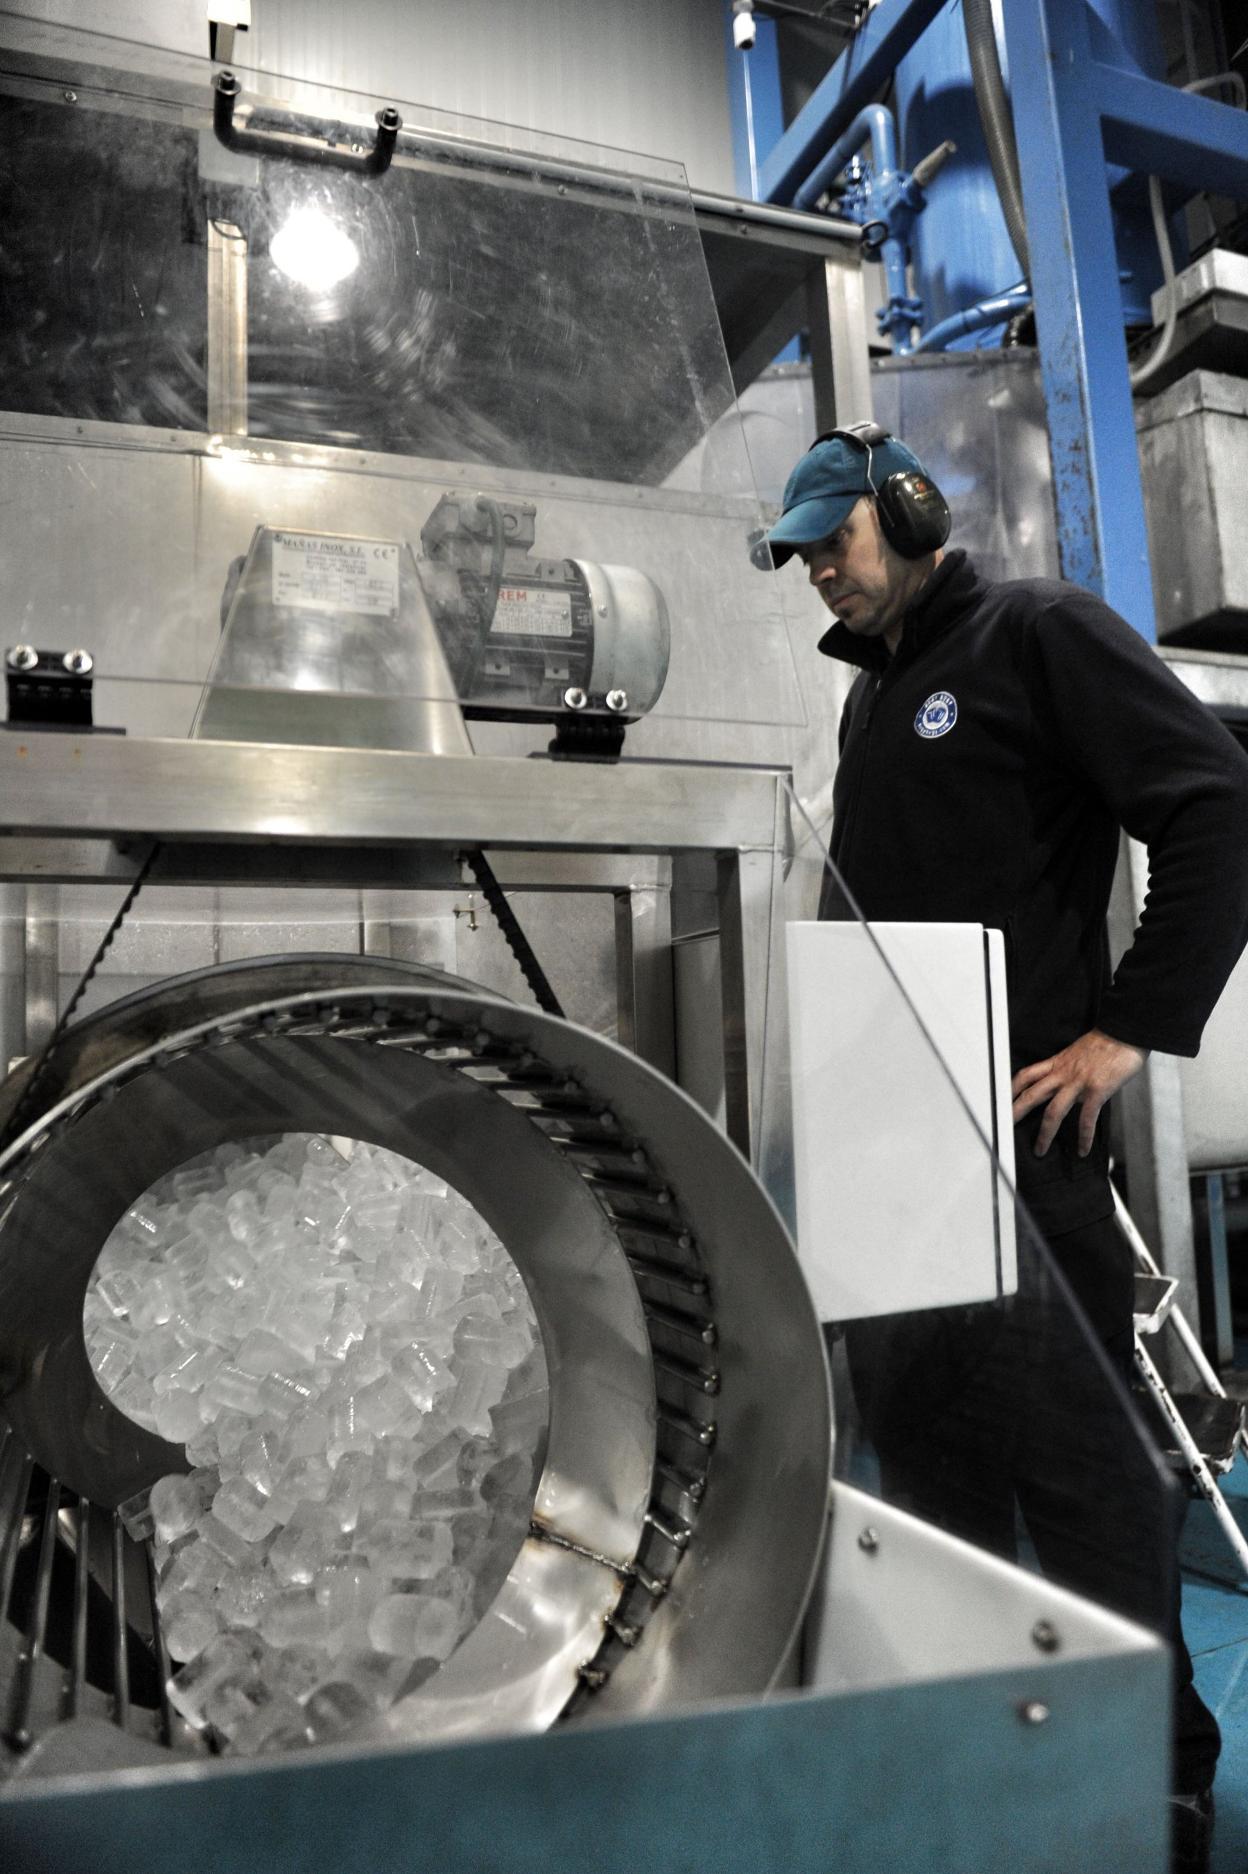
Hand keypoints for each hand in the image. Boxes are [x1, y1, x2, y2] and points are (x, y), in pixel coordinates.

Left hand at [1011, 1029, 1146, 1157]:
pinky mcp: (1096, 1090)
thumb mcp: (1079, 1052)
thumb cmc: (1108, 1041)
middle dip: (1016, 1113)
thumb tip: (1071, 1087)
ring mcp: (1078, 1082)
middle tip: (1006, 1128)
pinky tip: (1083, 1149)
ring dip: (1045, 1133)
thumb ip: (1071, 1070)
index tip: (1003, 1100)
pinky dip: (1084, 1137)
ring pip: (1053, 1111)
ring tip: (1040, 1150)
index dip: (1012, 1088)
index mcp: (1058, 1063)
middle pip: (1031, 1094)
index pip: (1027, 1075)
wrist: (1126, 1032)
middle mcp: (1063, 1073)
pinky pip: (1086, 1118)